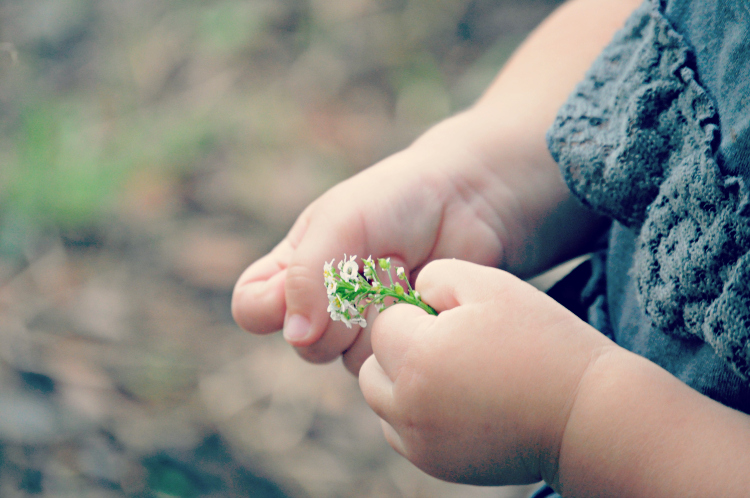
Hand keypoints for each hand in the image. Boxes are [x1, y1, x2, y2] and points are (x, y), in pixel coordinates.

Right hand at [232, 113, 514, 373]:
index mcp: (294, 268)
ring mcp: (362, 327)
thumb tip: (296, 336)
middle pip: (306, 347)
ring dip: (378, 317)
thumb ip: (308, 272)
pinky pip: (389, 362)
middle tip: (371, 266)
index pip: (252, 309)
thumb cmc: (396, 200)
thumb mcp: (341, 220)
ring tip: (401, 271)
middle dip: (342, 311)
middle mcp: (322, 304)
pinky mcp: (400, 342)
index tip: (315, 281)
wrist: (466, 202)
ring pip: (350, 360)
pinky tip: (420, 292)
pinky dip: (406, 327)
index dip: (272, 307)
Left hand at [358, 259, 613, 484]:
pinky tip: (458, 403)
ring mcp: (418, 442)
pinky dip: (415, 416)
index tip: (456, 319)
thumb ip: (436, 276)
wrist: (585, 415)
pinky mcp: (435, 465)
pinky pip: (401, 433)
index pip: (385, 323)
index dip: (418, 314)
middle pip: (373, 366)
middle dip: (400, 350)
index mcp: (416, 357)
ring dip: (403, 383)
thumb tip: (412, 293)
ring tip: (454, 373)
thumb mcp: (490, 285)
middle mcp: (406, 406)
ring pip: (382, 402)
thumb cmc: (541, 342)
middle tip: (449, 345)